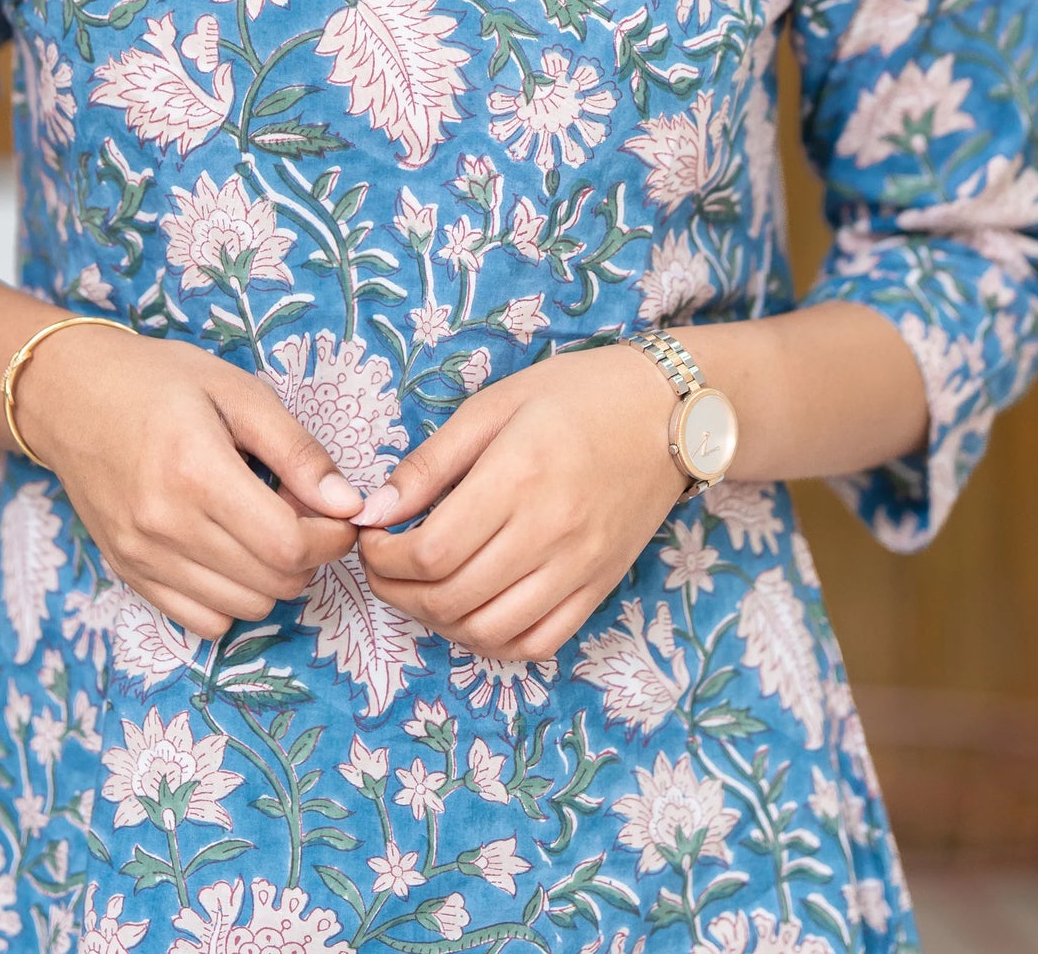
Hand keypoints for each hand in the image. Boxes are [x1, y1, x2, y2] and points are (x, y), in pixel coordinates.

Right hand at [17, 327, 365, 640]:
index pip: (288, 545)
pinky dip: (232, 598)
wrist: (70, 395)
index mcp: (197, 472)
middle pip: (272, 583)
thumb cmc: (159, 381)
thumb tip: (348, 504)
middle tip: (305, 513)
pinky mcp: (128, 573)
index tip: (340, 513)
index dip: (331, 538)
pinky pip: (201, 622)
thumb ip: (296, 450)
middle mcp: (165, 525)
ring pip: (243, 609)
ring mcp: (142, 557)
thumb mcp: (237, 392)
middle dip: (309, 555)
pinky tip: (230, 551)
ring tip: (266, 528)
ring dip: (273, 578)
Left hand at [353, 344, 688, 662]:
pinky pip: (537, 643)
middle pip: (450, 598)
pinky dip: (492, 641)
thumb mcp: (494, 406)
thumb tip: (376, 510)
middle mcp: (549, 533)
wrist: (666, 412)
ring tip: (419, 590)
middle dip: (396, 592)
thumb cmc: (575, 395)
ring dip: (437, 622)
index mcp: (517, 478)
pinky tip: (470, 613)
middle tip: (382, 567)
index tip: (371, 538)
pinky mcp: (599, 588)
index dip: (383, 558)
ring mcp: (579, 569)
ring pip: (488, 631)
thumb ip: (432, 462)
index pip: (430, 552)